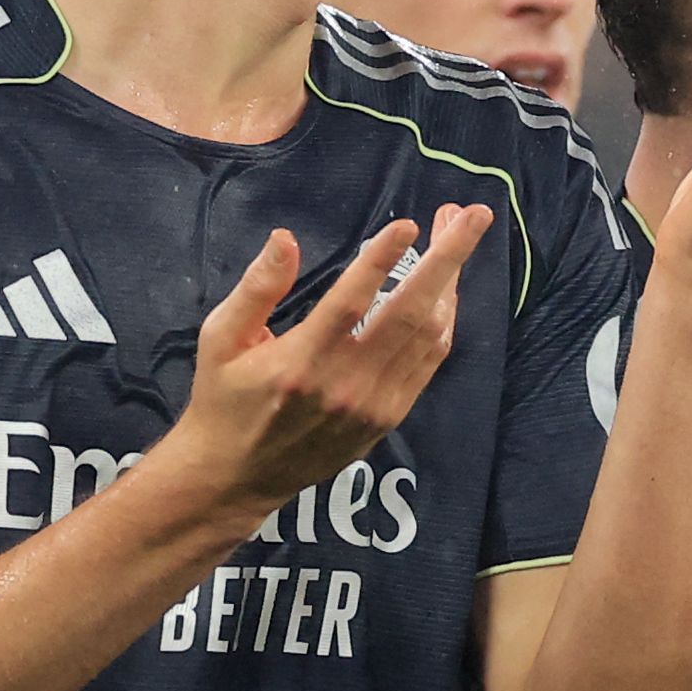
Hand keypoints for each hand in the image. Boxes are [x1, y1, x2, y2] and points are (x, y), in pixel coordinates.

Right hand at [153, 209, 493, 517]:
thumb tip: (285, 238)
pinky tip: (445, 287)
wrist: (238, 476)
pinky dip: (444, 320)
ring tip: (457, 236)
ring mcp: (374, 404)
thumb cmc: (224, 398)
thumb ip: (255, 288)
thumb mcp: (220, 339)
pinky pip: (429, 362)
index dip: (383, 259)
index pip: (353, 301)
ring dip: (451, 282)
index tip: (409, 224)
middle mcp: (346, 383)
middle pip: (412, 312)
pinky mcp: (389, 417)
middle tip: (471, 214)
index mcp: (301, 361)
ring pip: (430, 336)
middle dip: (448, 258)